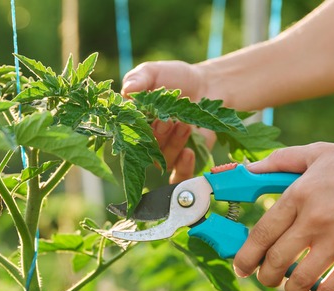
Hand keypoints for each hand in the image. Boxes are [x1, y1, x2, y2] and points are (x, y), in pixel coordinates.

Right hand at [122, 61, 213, 182]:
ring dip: (173, 144)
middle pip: (143, 152)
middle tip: (168, 120)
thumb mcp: (153, 72)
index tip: (143, 119)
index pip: (124, 136)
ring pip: (162, 161)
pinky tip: (189, 153)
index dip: (131, 132)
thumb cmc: (176, 78)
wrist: (209, 85)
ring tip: (185, 125)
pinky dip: (183, 168)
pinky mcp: (185, 161)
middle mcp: (146, 142)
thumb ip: (139, 78)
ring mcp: (165, 153)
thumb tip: (127, 90)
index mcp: (132, 123)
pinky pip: (180, 176)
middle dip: (156, 137)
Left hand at [232, 143, 333, 290]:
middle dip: (265, 276)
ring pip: (298, 281)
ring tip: (292, 286)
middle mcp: (315, 219)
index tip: (241, 267)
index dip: (245, 256)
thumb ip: (278, 162)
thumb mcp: (317, 153)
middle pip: (274, 262)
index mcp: (299, 194)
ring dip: (289, 290)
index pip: (261, 234)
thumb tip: (245, 170)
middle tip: (267, 277)